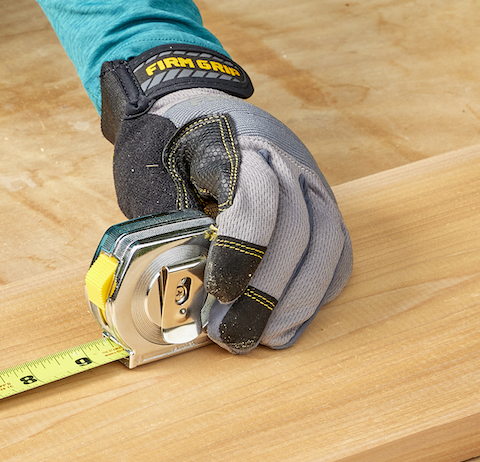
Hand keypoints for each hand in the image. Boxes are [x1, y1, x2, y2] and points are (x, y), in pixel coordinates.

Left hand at [101, 47, 351, 352]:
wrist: (190, 104)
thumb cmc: (164, 144)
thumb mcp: (146, 174)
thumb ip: (164, 222)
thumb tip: (178, 284)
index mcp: (232, 146)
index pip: (255, 197)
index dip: (243, 249)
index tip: (219, 293)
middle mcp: (281, 161)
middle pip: (296, 229)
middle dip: (267, 292)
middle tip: (233, 336)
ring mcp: (306, 181)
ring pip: (324, 242)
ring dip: (297, 299)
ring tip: (264, 339)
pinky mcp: (317, 203)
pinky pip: (334, 249)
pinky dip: (317, 290)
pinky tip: (288, 324)